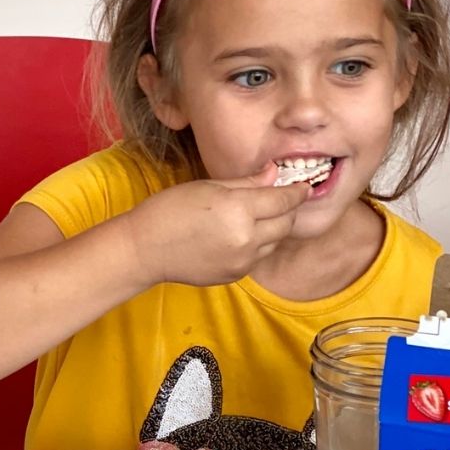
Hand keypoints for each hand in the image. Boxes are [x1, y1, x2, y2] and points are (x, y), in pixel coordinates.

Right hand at [122, 162, 308, 286]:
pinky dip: (258, 244)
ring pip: (275, 242)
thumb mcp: (208, 187)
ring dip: (274, 228)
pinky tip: (239, 235)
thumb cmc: (169, 210)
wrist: (145, 249)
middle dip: (288, 210)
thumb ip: (247, 183)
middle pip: (286, 223)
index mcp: (239, 210)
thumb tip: (275, 174)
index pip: (283, 200)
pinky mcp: (235, 275)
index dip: (297, 192)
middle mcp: (246, 238)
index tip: (304, 186)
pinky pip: (258, 257)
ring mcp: (242, 261)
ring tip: (257, 217)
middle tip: (280, 199)